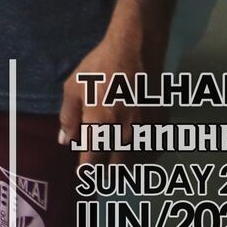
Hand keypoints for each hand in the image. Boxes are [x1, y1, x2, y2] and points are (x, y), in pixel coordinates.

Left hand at [62, 22, 160, 163]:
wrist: (136, 51)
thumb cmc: (99, 68)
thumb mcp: (73, 88)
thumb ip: (68, 117)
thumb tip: (66, 142)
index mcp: (100, 126)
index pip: (92, 164)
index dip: (86, 173)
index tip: (83, 176)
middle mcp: (124, 133)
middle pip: (115, 168)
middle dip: (104, 173)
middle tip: (98, 172)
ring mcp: (145, 130)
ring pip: (135, 163)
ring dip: (124, 167)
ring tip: (115, 166)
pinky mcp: (160, 125)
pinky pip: (153, 151)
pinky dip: (143, 158)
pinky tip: (136, 155)